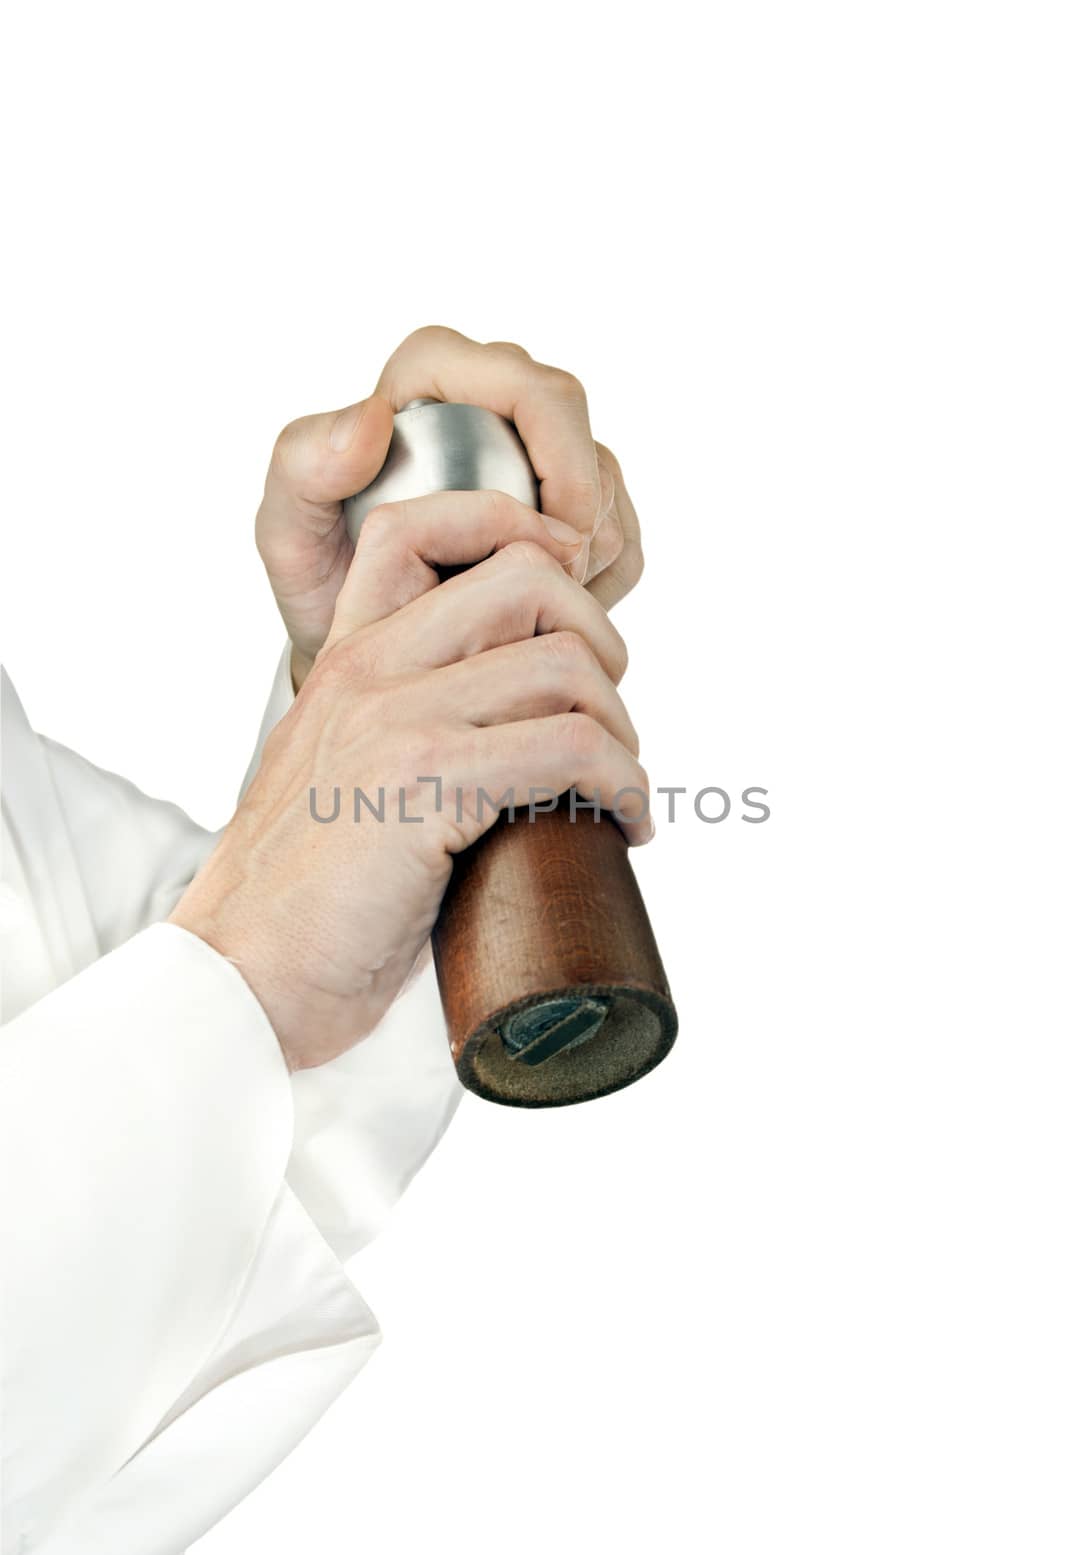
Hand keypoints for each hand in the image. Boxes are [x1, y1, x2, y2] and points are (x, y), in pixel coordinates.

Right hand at [172, 498, 650, 1069]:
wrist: (242, 976)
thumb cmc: (302, 899)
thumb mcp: (336, 777)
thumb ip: (395, 728)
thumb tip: (507, 734)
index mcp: (345, 658)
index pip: (420, 527)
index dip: (518, 537)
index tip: (571, 613)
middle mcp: (369, 670)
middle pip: (527, 578)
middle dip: (600, 640)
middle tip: (608, 716)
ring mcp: (397, 721)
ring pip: (566, 665)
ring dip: (623, 729)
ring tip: (619, 787)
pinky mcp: (429, 784)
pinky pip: (573, 747)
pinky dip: (625, 785)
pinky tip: (626, 826)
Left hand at [254, 326, 643, 688]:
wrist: (362, 646)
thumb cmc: (322, 584)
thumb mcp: (288, 531)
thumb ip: (302, 465)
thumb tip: (372, 417)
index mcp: (433, 376)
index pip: (535, 390)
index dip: (564, 465)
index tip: (550, 547)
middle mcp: (494, 399)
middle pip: (584, 438)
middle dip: (583, 522)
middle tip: (550, 594)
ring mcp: (539, 454)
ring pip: (609, 491)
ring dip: (587, 560)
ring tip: (521, 613)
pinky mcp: (573, 508)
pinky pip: (620, 538)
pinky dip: (597, 584)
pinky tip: (541, 614)